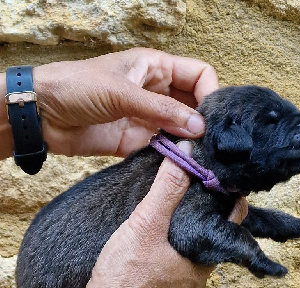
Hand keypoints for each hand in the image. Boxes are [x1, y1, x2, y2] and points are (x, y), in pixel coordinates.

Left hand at [32, 48, 218, 156]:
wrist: (43, 116)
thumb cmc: (77, 87)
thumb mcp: (122, 92)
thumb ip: (162, 109)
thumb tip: (199, 127)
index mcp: (155, 68)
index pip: (198, 75)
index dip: (210, 93)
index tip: (212, 117)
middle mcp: (156, 92)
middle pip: (193, 104)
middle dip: (202, 120)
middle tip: (209, 141)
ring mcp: (148, 118)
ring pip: (181, 128)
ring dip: (189, 141)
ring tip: (199, 154)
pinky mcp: (138, 140)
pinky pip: (164, 148)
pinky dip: (173, 155)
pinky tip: (179, 162)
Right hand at [79, 141, 247, 287]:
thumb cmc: (123, 277)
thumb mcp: (146, 224)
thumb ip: (167, 189)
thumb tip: (187, 153)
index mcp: (204, 260)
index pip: (233, 221)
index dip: (227, 196)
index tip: (217, 176)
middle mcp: (198, 276)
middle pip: (212, 234)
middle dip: (205, 210)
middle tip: (192, 184)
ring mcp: (180, 287)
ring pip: (192, 248)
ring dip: (187, 228)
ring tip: (174, 204)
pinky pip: (175, 261)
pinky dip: (172, 244)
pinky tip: (157, 234)